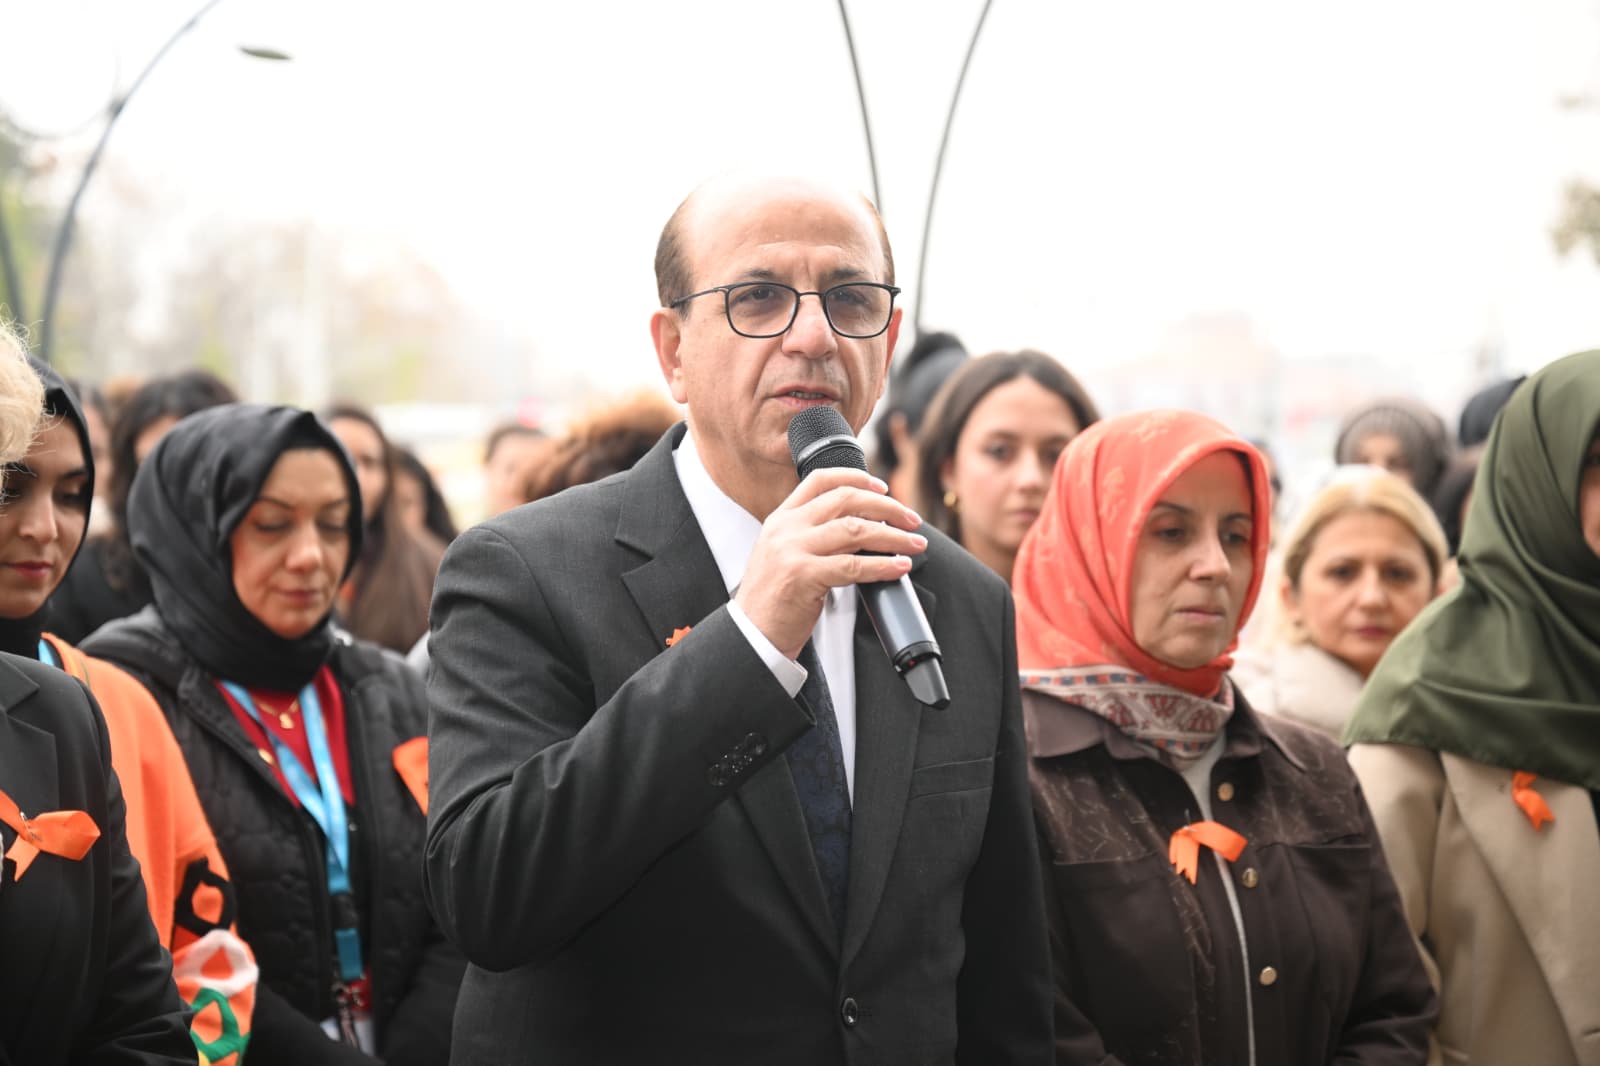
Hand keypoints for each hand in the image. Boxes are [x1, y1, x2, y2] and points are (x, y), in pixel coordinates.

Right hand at [735, 468, 925, 659]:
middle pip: (846, 499)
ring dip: (893, 536)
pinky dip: (883, 564)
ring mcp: (793, 550)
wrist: (752, 635)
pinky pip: (854, 565)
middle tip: (912, 520)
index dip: (856, 477)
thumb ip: (813, 535)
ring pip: (856, 530)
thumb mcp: (784, 555)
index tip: (882, 487)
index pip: (820, 480)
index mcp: (781, 518)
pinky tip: (899, 566)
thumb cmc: (774, 600)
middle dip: (887, 507)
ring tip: (915, 544)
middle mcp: (786, 528)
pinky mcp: (804, 576)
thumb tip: (864, 528)